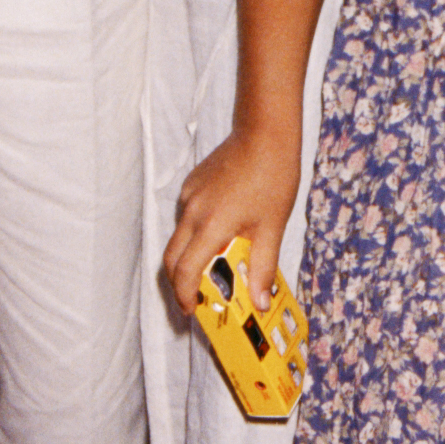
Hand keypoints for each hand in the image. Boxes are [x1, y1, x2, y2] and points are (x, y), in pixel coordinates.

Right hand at [164, 129, 300, 318]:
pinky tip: (220, 233)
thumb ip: (263, 268)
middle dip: (178, 283)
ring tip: (212, 268)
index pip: (184, 272)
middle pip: (171, 258)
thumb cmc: (272, 177)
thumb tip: (260, 303)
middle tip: (196, 299)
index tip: (191, 311)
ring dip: (188, 257)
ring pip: (178, 237)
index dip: (184, 296)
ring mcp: (190, 196)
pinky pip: (187, 216)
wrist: (265, 132)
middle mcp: (192, 211)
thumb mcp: (272, 228)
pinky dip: (195, 233)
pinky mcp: (192, 184)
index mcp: (210, 226)